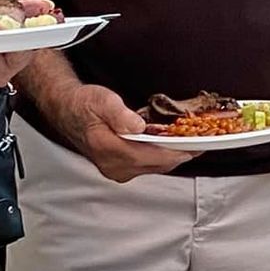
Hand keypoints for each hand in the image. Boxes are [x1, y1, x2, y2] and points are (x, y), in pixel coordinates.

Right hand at [48, 83, 198, 182]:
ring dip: (174, 155)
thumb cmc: (83, 104)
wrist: (66, 110)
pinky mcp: (120, 168)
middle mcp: (115, 166)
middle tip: (203, 141)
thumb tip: (136, 125)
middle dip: (182, 153)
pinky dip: (163, 156)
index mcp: (110, 151)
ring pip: (156, 166)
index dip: (178, 151)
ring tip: (192, 143)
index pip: (154, 157)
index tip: (198, 145)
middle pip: (159, 164)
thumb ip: (119, 114)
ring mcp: (117, 170)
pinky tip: (173, 145)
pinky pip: (149, 165)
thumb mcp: (101, 100)